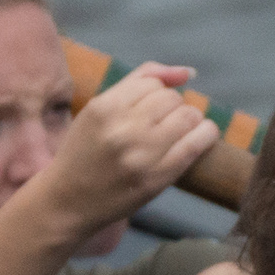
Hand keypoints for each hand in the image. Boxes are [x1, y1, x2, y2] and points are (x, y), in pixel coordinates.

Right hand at [29, 64, 219, 235]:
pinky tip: (201, 136)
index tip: (148, 110)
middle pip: (172, 98)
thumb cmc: (84, 152)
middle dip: (172, 108)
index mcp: (104, 107)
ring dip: (190, 120)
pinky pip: (196, 144)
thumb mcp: (98, 110)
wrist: (68, 201)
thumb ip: (138, 82)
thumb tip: (189, 72)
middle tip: (162, 124)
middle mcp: (122, 128)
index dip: (155, 94)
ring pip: (188, 116)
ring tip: (178, 131)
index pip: (153, 83)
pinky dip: (205, 135)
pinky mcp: (156, 178)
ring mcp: (140, 155)